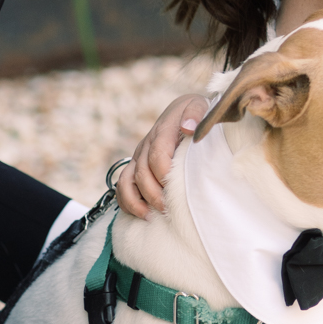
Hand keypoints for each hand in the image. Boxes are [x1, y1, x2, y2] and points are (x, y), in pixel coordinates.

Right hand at [116, 93, 208, 217]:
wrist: (185, 110)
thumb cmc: (197, 114)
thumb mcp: (200, 107)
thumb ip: (196, 114)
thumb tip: (188, 128)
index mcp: (162, 132)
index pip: (157, 155)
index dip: (164, 175)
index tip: (176, 190)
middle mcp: (146, 145)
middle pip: (142, 173)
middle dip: (154, 194)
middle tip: (169, 210)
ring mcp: (139, 156)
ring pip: (126, 182)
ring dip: (136, 201)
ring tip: (151, 216)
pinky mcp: (136, 165)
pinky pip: (122, 186)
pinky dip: (126, 202)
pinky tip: (141, 214)